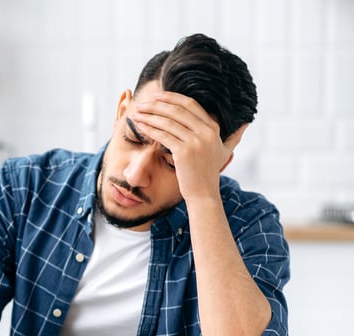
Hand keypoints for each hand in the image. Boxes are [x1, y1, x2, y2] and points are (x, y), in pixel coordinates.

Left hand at [132, 91, 246, 201]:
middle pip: (177, 110)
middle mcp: (206, 131)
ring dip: (150, 116)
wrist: (204, 193)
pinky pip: (163, 135)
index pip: (190, 104)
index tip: (157, 95)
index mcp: (213, 127)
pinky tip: (140, 126)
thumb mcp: (225, 152)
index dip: (172, 98)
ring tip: (137, 114)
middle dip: (156, 105)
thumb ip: (234, 137)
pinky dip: (150, 129)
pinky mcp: (184, 152)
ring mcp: (196, 141)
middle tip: (142, 104)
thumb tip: (246, 123)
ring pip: (168, 122)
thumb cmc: (209, 172)